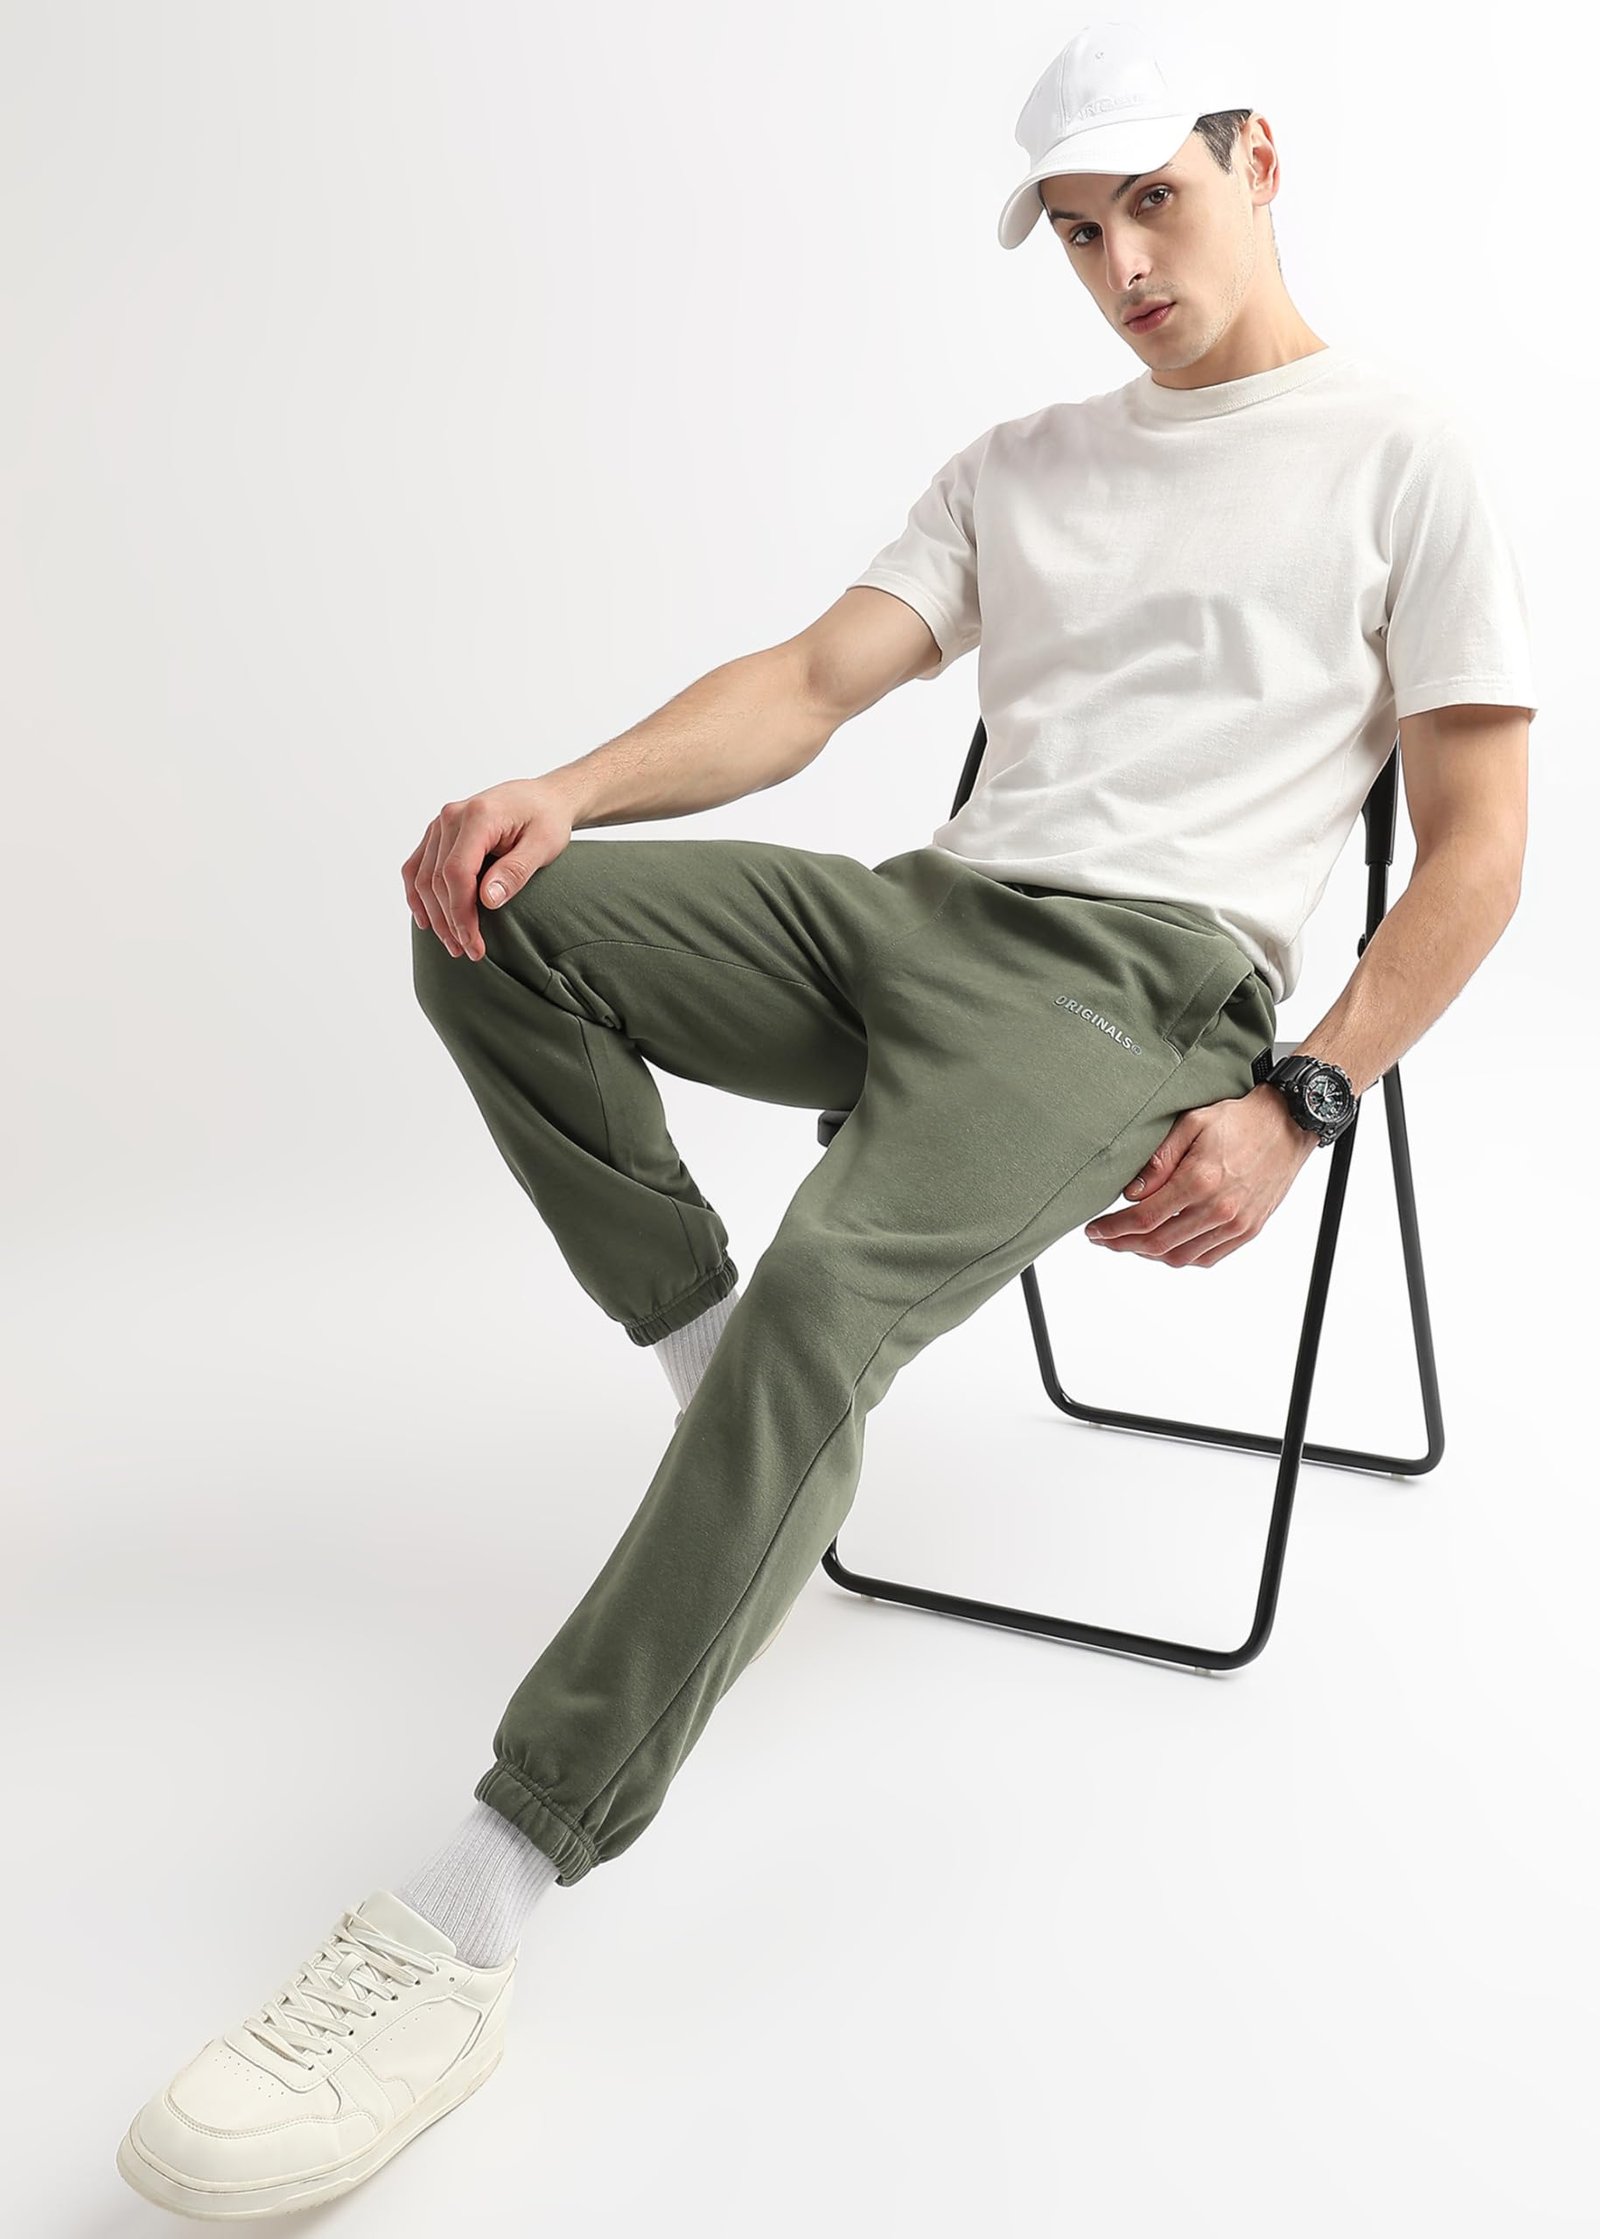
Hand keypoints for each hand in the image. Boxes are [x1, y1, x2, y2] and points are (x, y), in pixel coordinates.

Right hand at [401, 778, 575, 959]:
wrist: (544, 798)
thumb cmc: (547, 820)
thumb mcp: (543, 846)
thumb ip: (515, 871)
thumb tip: (487, 901)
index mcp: (479, 816)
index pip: (457, 872)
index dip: (461, 913)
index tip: (474, 944)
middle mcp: (451, 816)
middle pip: (436, 879)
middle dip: (450, 921)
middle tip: (468, 951)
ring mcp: (440, 824)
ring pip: (422, 876)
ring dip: (434, 914)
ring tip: (453, 944)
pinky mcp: (437, 833)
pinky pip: (417, 866)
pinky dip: (417, 895)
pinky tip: (427, 920)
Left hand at [1082, 1085, 1319, 1268]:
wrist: (1288, 1125)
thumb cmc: (1240, 1120)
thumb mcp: (1191, 1124)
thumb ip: (1158, 1160)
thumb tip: (1131, 1193)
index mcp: (1200, 1180)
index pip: (1144, 1219)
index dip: (1113, 1229)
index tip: (1094, 1230)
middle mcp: (1219, 1208)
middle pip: (1158, 1243)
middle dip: (1123, 1244)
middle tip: (1103, 1239)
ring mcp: (1236, 1224)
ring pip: (1180, 1257)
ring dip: (1149, 1254)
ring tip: (1129, 1242)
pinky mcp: (1249, 1230)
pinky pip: (1206, 1258)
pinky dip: (1180, 1257)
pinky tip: (1164, 1245)